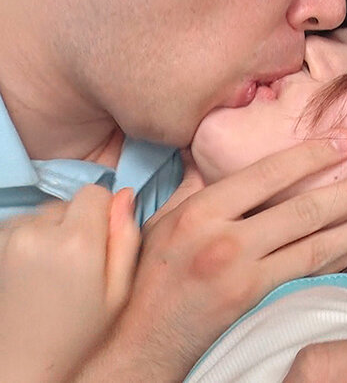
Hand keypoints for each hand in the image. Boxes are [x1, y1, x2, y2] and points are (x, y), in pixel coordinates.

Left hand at [0, 186, 139, 381]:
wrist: (21, 362)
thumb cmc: (75, 333)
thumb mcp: (119, 291)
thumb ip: (126, 238)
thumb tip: (124, 197)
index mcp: (77, 242)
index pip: (95, 192)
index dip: (105, 214)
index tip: (102, 243)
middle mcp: (38, 232)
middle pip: (68, 204)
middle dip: (77, 225)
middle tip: (79, 265)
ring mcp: (9, 237)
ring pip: (43, 215)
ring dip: (51, 233)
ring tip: (53, 272)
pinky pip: (21, 227)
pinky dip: (29, 241)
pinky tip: (33, 273)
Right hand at [77, 131, 346, 380]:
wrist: (142, 338)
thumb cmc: (153, 274)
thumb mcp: (165, 221)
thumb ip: (196, 186)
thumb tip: (213, 152)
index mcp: (201, 210)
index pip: (266, 173)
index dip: (311, 155)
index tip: (346, 140)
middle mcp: (223, 238)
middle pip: (301, 208)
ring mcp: (242, 272)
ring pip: (314, 243)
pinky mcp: (255, 299)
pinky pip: (308, 271)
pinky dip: (340, 255)